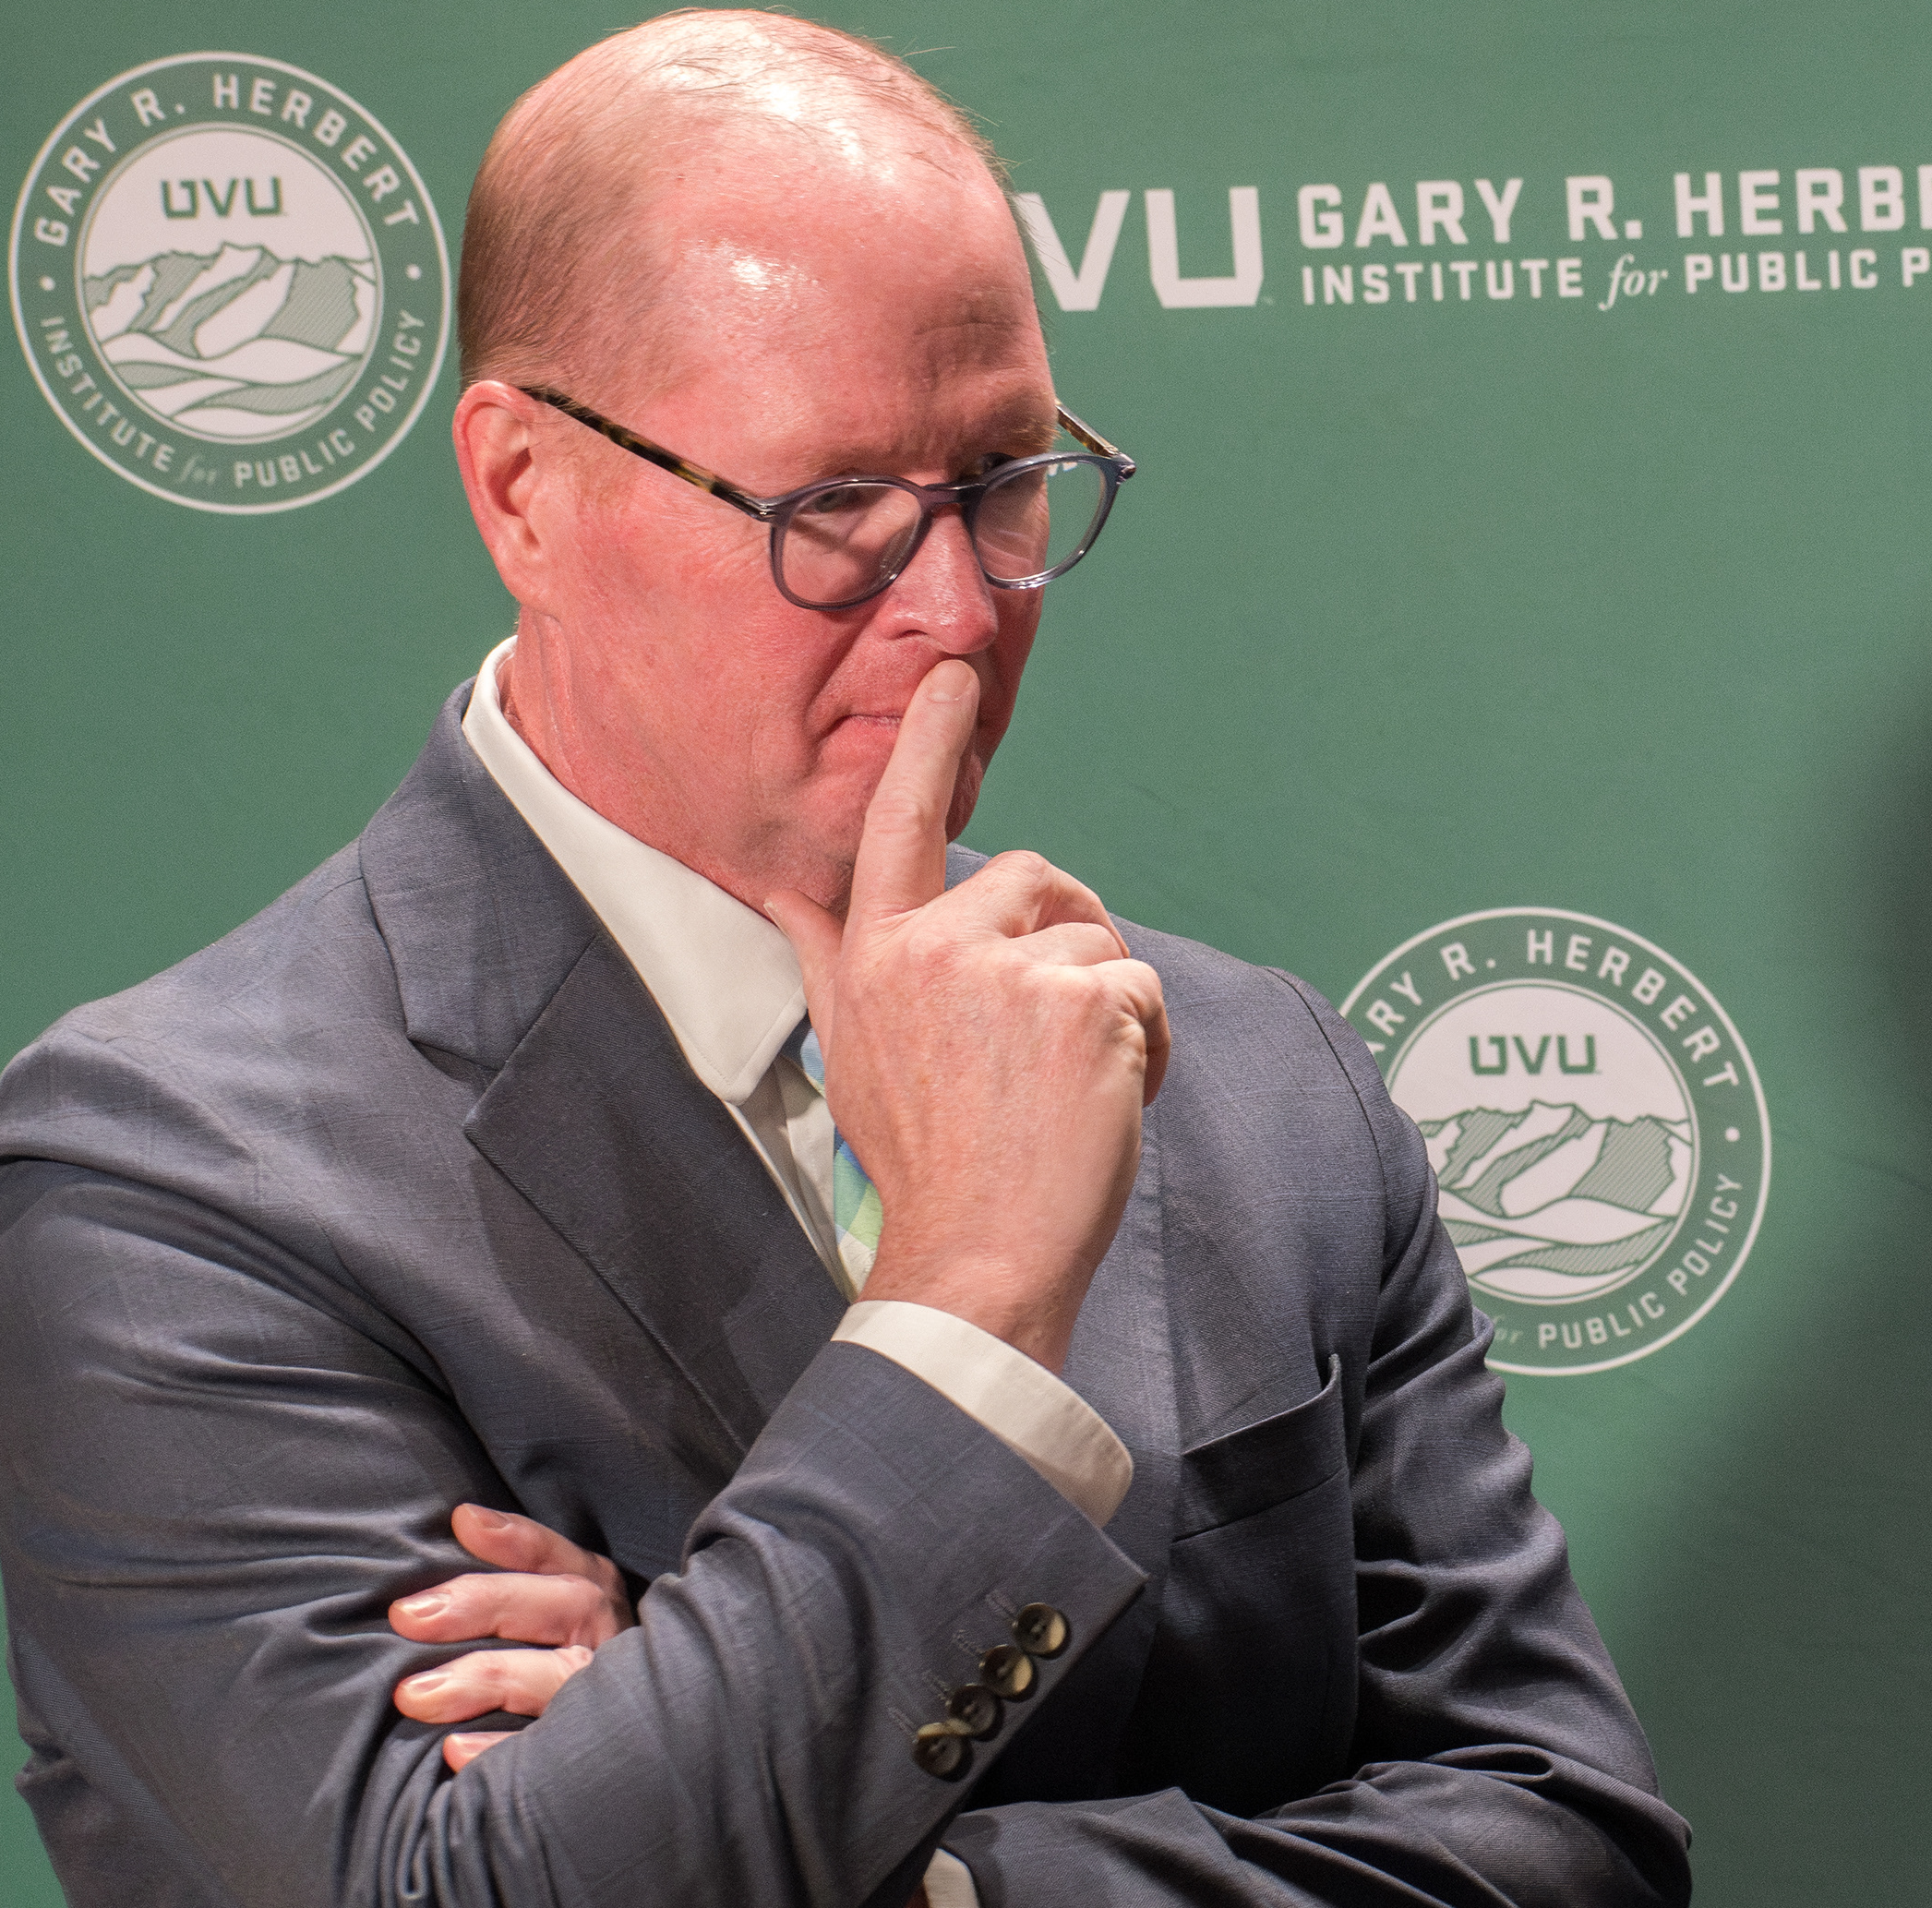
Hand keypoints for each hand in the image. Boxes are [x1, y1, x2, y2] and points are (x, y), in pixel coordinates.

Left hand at [388, 1503, 637, 1771]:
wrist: (621, 1762)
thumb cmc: (548, 1678)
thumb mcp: (545, 1624)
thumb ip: (506, 1593)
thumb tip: (448, 1535)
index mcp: (598, 1602)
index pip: (562, 1560)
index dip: (516, 1540)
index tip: (462, 1522)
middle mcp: (610, 1643)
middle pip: (566, 1605)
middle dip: (486, 1603)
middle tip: (408, 1616)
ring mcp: (608, 1701)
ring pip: (562, 1675)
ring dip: (488, 1678)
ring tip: (414, 1695)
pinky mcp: (593, 1758)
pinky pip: (553, 1754)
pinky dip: (503, 1748)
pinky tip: (453, 1750)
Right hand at [765, 659, 1168, 1372]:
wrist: (976, 1258)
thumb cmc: (927, 1164)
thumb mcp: (853, 1051)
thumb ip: (829, 959)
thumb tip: (783, 891)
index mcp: (876, 955)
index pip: (899, 825)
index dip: (928, 744)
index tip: (954, 673)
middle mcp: (933, 948)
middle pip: (1038, 883)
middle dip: (1069, 946)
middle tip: (1054, 1043)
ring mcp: (1008, 971)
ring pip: (1099, 940)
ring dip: (1110, 1011)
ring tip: (1074, 1088)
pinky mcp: (1082, 1000)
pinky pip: (1143, 991)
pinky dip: (1148, 1049)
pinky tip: (1110, 1104)